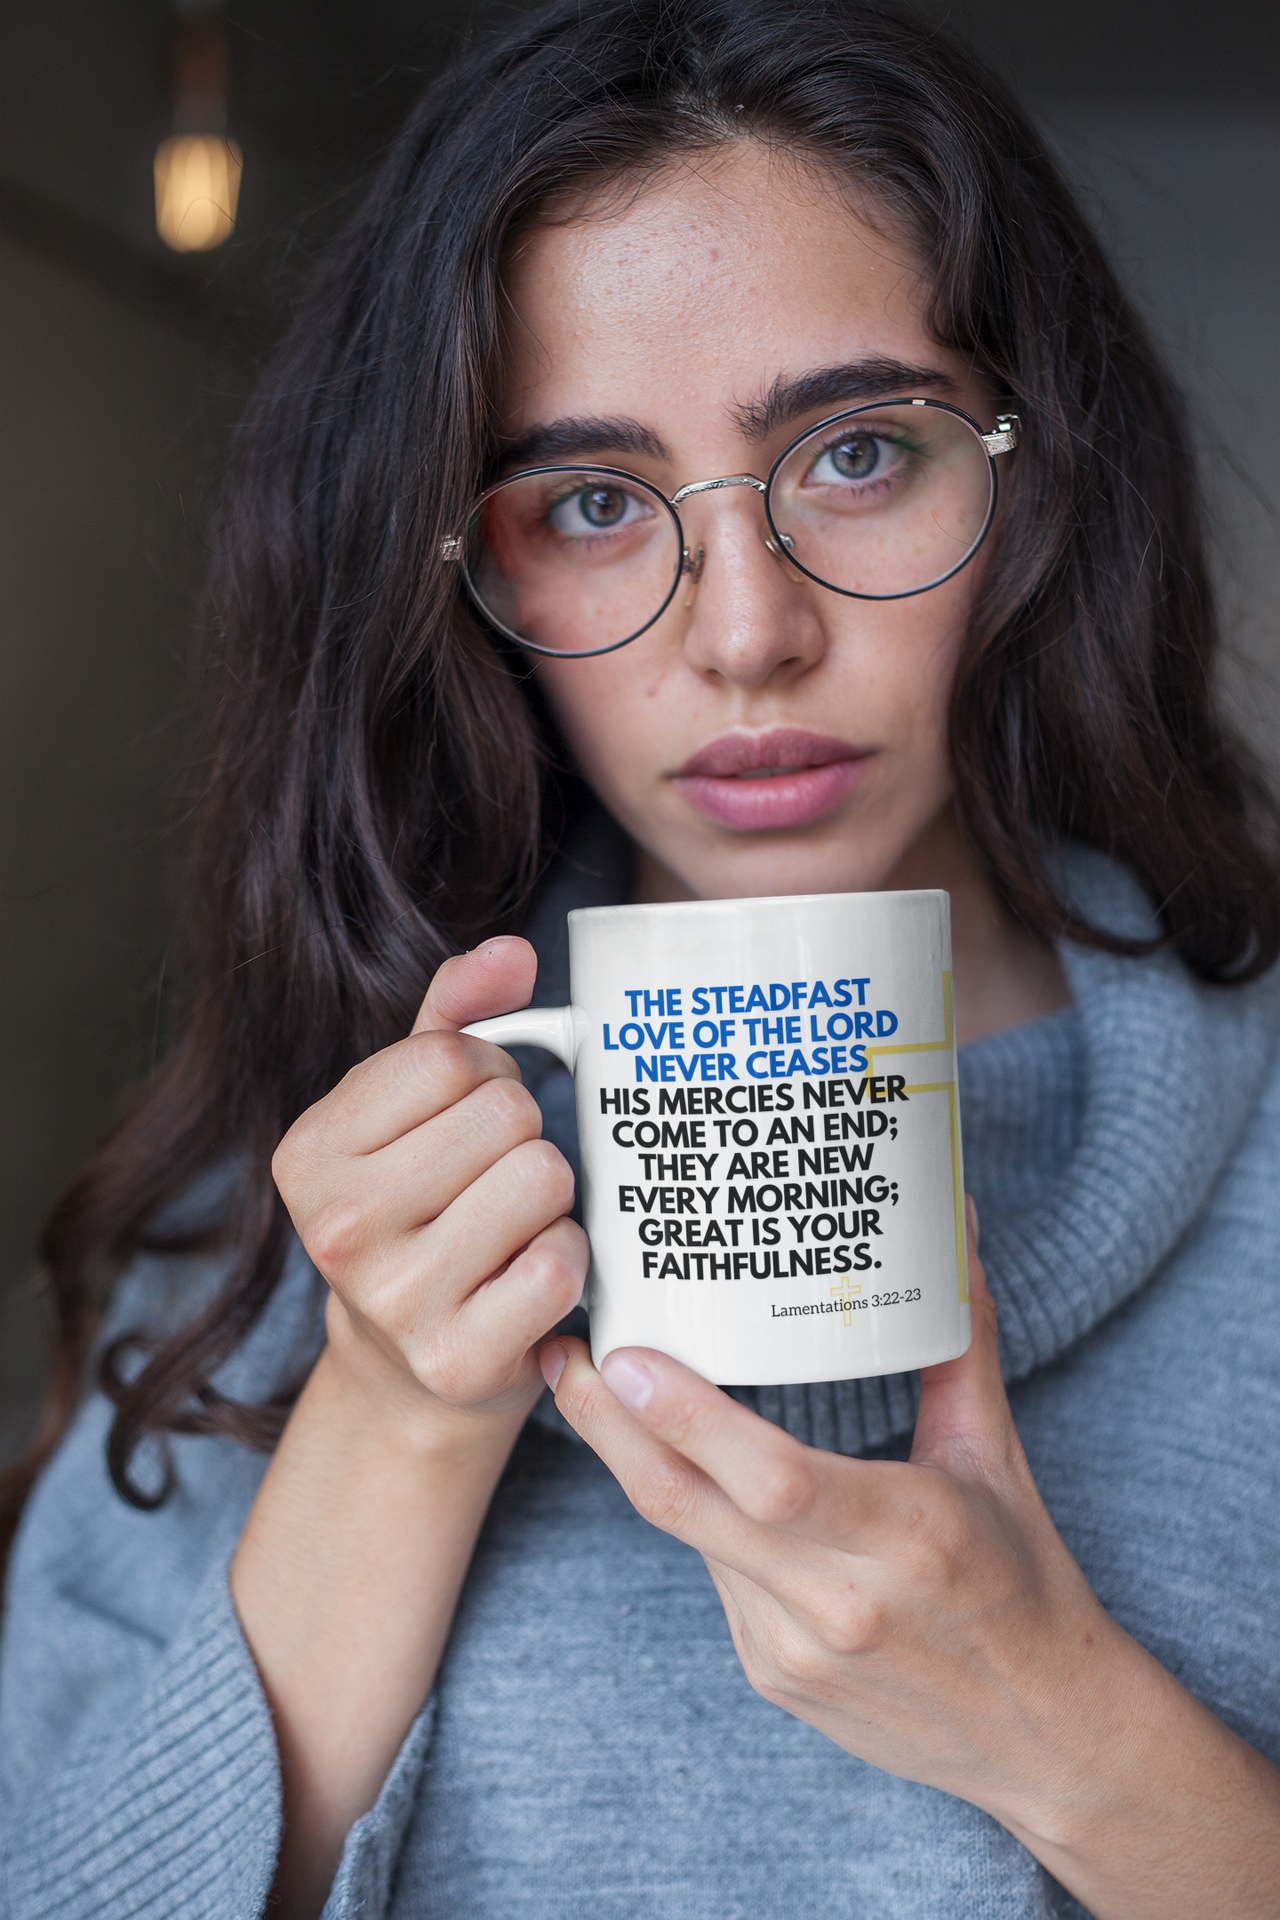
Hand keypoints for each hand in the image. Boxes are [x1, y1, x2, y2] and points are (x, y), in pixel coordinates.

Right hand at [272, 936, 587, 1433]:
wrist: (408, 1371)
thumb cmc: (420, 1212)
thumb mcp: (411, 1108)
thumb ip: (455, 1015)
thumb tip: (513, 952)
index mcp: (309, 1152)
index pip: (451, 1056)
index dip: (489, 1074)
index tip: (470, 1118)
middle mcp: (338, 1227)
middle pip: (505, 1114)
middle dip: (523, 1135)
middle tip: (495, 1180)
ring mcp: (395, 1300)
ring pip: (542, 1178)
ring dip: (550, 1197)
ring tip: (513, 1225)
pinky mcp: (458, 1358)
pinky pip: (561, 1262)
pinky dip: (566, 1260)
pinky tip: (527, 1277)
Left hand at [540, 1202, 1279, 1918]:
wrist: (1046, 1741)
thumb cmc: (1026, 1583)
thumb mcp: (995, 1457)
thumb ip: (961, 1341)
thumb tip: (955, 1225)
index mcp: (907, 1534)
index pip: (772, 1479)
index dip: (687, 1421)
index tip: (622, 1356)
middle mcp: (840, 1600)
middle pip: (690, 1508)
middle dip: (609, 1428)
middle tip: (559, 1355)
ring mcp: (795, 1649)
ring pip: (690, 1537)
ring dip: (637, 1463)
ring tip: (591, 1386)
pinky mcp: (772, 1677)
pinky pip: (713, 1577)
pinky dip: (692, 1515)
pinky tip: (674, 1463)